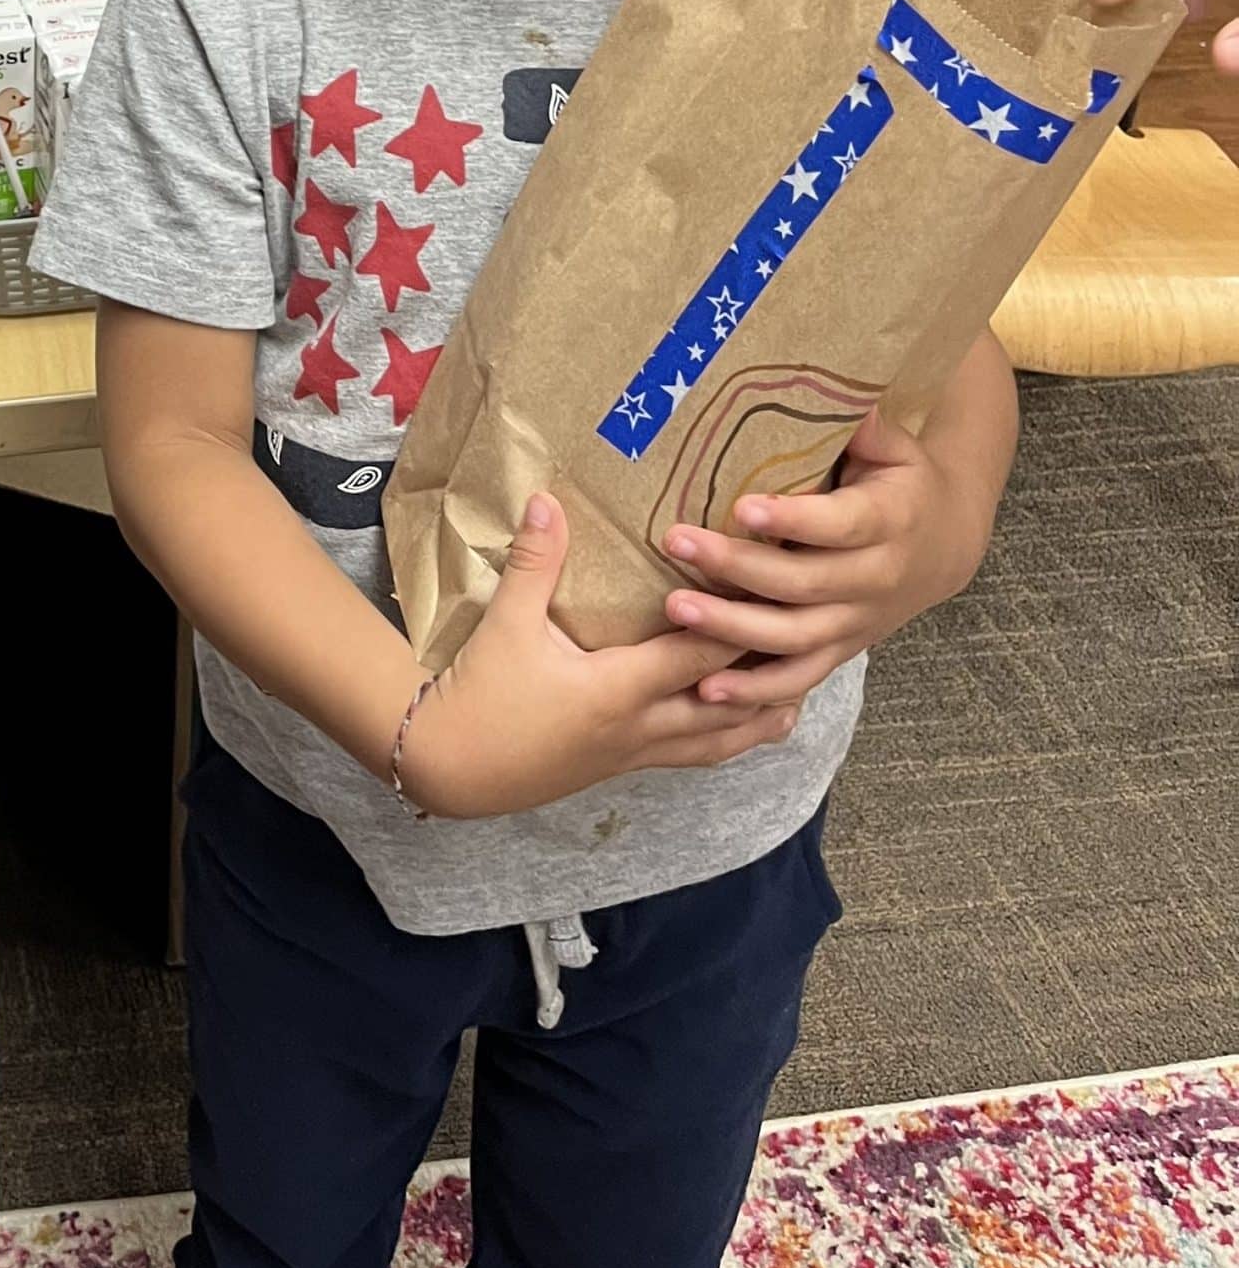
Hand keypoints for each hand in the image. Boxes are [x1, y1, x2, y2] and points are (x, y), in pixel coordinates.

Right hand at [396, 494, 801, 820]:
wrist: (452, 768)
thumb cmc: (481, 695)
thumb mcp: (505, 625)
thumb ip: (536, 563)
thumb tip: (550, 499)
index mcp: (620, 691)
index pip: (702, 655)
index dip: (741, 620)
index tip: (775, 582)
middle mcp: (643, 728)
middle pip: (730, 701)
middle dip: (771, 668)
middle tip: (814, 630)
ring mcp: (636, 754)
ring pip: (722, 740)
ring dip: (762, 712)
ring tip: (800, 684)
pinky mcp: (623, 765)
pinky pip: (695, 754)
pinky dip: (729, 736)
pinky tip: (741, 724)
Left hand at [659, 406, 990, 705]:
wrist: (945, 546)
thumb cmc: (901, 483)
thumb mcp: (893, 447)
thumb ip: (859, 422)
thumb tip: (822, 373)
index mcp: (890, 522)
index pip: (841, 524)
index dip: (795, 520)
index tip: (743, 507)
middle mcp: (876, 580)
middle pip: (805, 583)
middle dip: (739, 567)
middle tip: (677, 542)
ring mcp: (856, 623)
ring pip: (794, 637)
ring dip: (733, 630)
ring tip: (675, 609)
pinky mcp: (839, 649)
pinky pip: (798, 679)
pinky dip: (756, 691)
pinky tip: (707, 690)